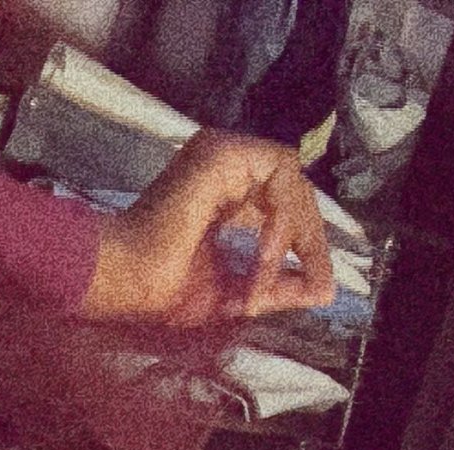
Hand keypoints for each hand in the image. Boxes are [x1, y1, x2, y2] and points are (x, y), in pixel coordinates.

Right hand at [83, 131, 334, 327]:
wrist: (127, 281)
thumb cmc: (164, 290)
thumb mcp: (237, 293)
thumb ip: (281, 288)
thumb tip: (326, 293)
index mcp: (224, 195)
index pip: (283, 205)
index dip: (308, 243)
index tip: (321, 286)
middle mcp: (226, 169)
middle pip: (294, 190)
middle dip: (312, 239)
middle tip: (315, 282)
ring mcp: (223, 155)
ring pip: (292, 179)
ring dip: (295, 232)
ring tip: (268, 274)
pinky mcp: (222, 153)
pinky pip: (279, 172)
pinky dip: (282, 216)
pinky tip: (265, 253)